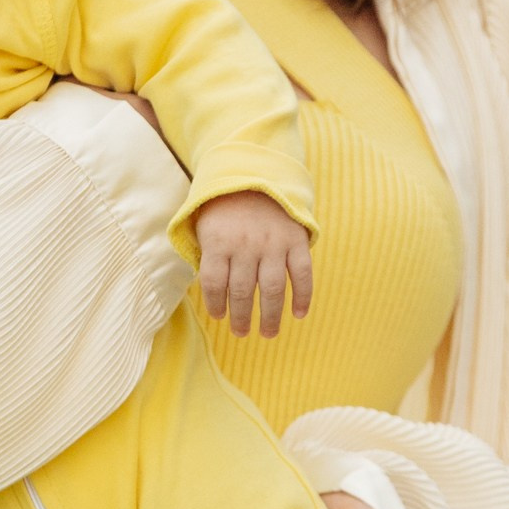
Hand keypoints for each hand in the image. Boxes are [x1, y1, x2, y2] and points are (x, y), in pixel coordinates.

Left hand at [192, 191, 313, 338]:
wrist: (256, 175)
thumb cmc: (225, 211)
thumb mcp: (205, 227)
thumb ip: (207, 257)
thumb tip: (210, 294)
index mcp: (219, 242)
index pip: (214, 283)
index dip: (215, 304)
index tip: (219, 316)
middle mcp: (246, 245)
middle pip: (241, 291)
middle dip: (241, 317)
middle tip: (241, 332)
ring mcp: (273, 243)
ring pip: (272, 288)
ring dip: (270, 315)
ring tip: (267, 333)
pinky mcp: (296, 241)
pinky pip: (302, 273)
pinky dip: (303, 296)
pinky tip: (298, 314)